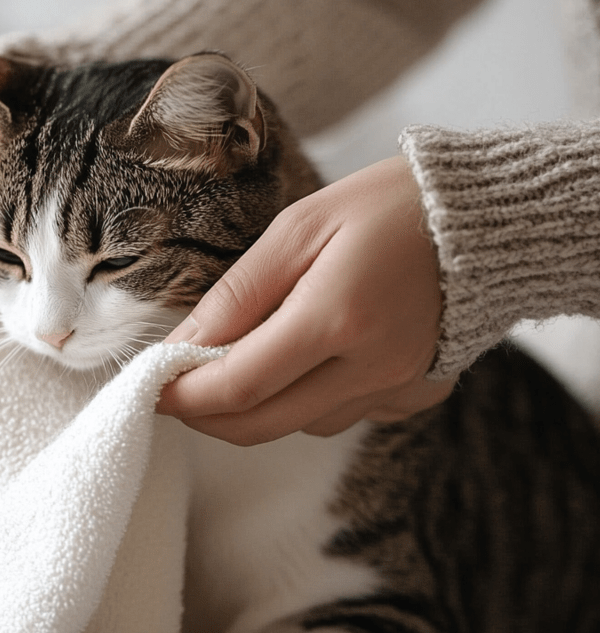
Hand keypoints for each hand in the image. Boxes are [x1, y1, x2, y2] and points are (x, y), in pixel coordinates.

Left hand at [156, 156, 454, 443]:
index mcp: (336, 319)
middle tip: (175, 389)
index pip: (237, 385)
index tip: (149, 385)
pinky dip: (306, 400)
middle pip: (261, 423)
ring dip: (256, 406)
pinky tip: (306, 361)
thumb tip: (182, 344)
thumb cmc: (386, 207)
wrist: (484, 219)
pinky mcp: (415, 395)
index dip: (182, 394)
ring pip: (298, 425)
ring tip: (239, 362)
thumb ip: (238, 294)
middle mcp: (370, 369)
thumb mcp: (299, 229)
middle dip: (205, 415)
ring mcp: (398, 389)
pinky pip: (341, 415)